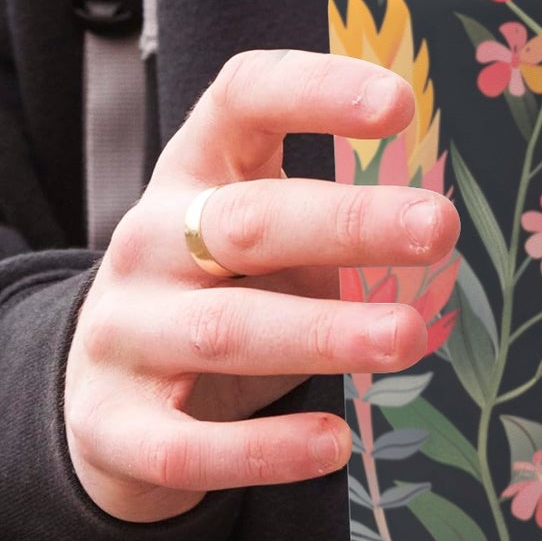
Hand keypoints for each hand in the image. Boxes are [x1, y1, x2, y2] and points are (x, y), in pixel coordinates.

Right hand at [63, 49, 459, 522]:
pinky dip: (265, 448)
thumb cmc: (214, 298)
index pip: (241, 101)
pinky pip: (189, 444)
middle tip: (438, 227)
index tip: (399, 104)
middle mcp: (149, 242)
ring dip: (322, 333)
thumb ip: (330, 224)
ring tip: (406, 337)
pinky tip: (333, 445)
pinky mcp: (115, 428)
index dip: (315, 92)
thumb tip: (440, 222)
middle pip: (245, 221)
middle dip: (346, 222)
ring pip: (225, 331)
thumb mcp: (258, 239)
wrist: (100, 399)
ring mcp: (123, 334)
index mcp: (192, 173)